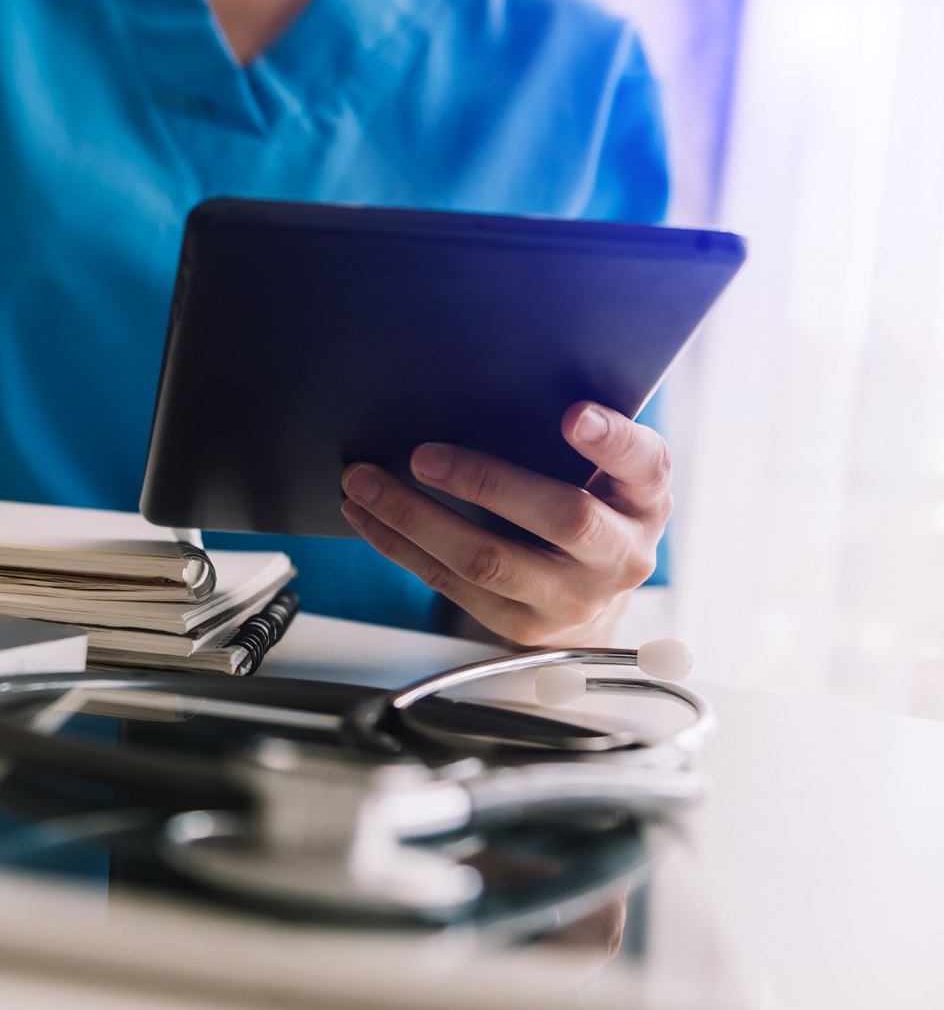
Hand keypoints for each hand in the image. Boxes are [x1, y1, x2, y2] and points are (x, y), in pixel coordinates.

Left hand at [338, 402, 671, 647]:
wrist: (591, 597)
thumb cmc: (589, 507)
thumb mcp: (606, 474)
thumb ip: (577, 440)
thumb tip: (492, 384)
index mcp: (645, 500)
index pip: (645, 465)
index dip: (613, 440)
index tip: (573, 415)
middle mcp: (621, 554)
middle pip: (563, 518)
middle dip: (486, 483)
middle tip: (422, 455)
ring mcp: (572, 596)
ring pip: (488, 560)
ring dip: (415, 518)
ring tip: (364, 482)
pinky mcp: (521, 624)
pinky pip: (450, 583)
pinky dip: (400, 545)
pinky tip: (367, 515)